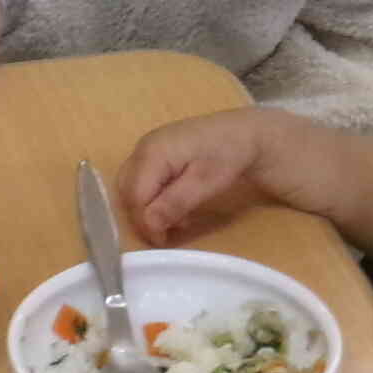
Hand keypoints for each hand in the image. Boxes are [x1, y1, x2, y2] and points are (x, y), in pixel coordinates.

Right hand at [119, 110, 282, 245]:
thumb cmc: (228, 155)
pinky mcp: (154, 152)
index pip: (135, 197)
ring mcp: (147, 148)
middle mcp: (143, 147)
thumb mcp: (205, 183)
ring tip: (177, 218)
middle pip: (128, 192)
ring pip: (131, 187)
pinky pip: (142, 179)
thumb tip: (148, 225)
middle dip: (144, 217)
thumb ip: (175, 203)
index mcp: (152, 152)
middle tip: (170, 231)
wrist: (244, 131)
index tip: (164, 241)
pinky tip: (175, 204)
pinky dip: (152, 197)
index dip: (145, 223)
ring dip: (147, 209)